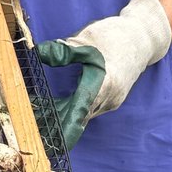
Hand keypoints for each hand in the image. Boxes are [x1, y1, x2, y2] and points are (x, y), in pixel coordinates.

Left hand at [36, 0, 171, 148]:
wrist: (142, 38)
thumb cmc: (114, 36)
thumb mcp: (87, 39)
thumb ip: (64, 50)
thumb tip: (38, 53)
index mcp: (103, 84)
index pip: (77, 112)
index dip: (60, 126)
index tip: (43, 135)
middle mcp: (108, 98)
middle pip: (76, 117)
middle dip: (53, 121)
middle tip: (28, 121)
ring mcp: (111, 101)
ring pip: (82, 115)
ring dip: (61, 115)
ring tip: (35, 113)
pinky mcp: (111, 99)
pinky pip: (88, 109)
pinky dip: (71, 109)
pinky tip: (53, 106)